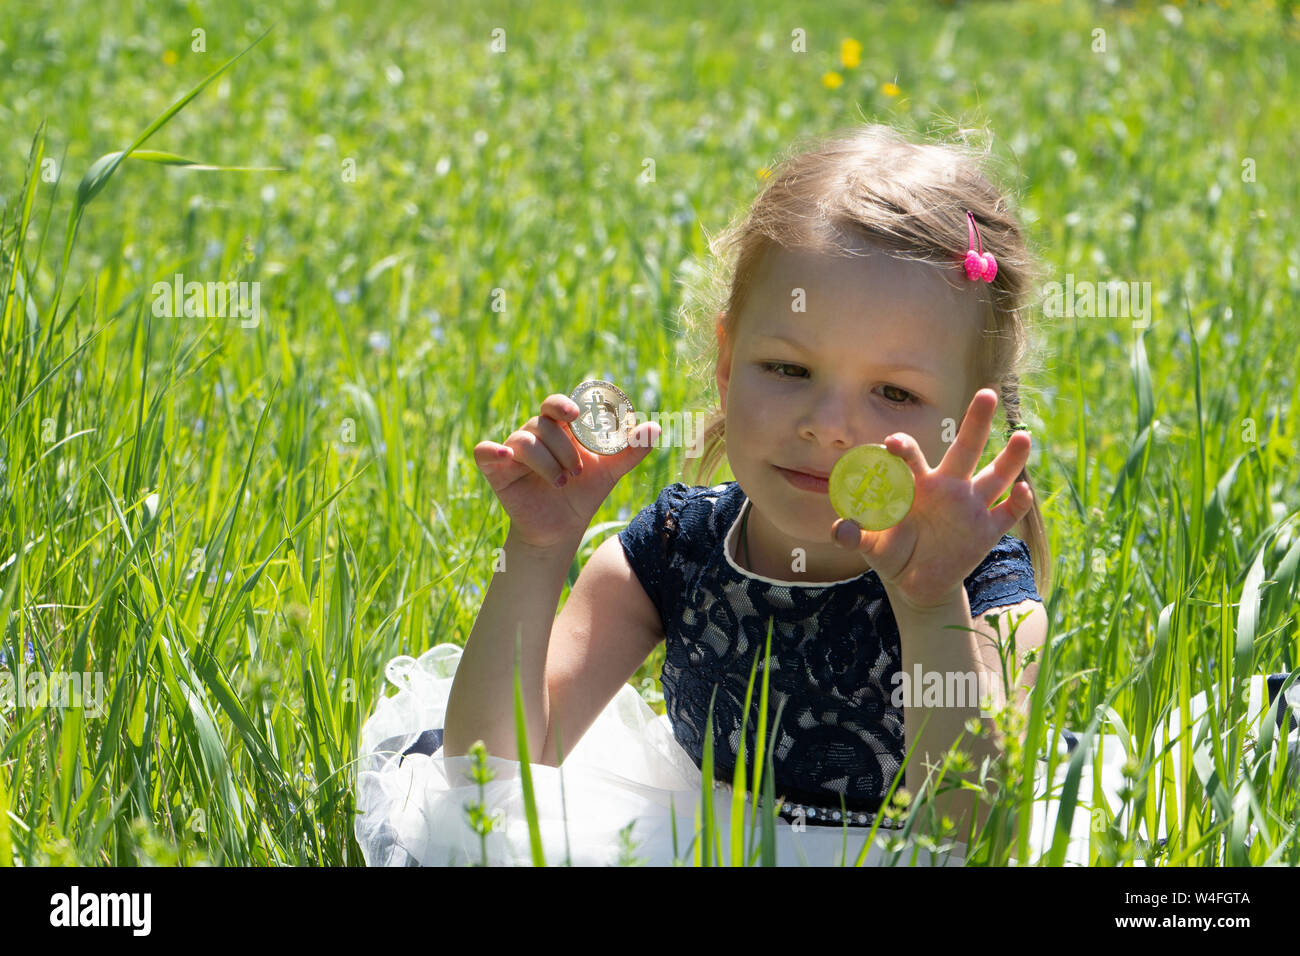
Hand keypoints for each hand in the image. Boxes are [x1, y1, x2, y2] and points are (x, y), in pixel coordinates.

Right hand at [473, 393, 660, 551]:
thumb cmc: (584, 493)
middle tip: (576, 472)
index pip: (557, 405)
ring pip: (524, 440)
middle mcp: (535, 434)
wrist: (561, 529)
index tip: (576, 414)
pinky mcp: (495, 468)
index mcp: (560, 428)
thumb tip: (655, 427)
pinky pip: (484, 451)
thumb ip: (631, 450)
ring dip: (546, 462)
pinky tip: (504, 454)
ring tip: (561, 483)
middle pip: (543, 423)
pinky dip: (491, 449)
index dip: (564, 404)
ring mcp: (513, 450)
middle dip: (563, 448)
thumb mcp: (610, 471)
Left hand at [830, 388, 1033, 612]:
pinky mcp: (985, 531)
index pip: (912, 456)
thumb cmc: (891, 550)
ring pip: (996, 476)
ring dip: (1011, 458)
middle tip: (987, 393)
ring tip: (1023, 436)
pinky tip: (1025, 491)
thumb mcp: (870, 545)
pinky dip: (1018, 504)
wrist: (915, 581)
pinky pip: (1007, 514)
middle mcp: (947, 486)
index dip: (903, 447)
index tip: (891, 443)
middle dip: (976, 422)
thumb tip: (840, 529)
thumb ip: (855, 536)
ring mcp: (970, 507)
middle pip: (965, 448)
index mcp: (916, 483)